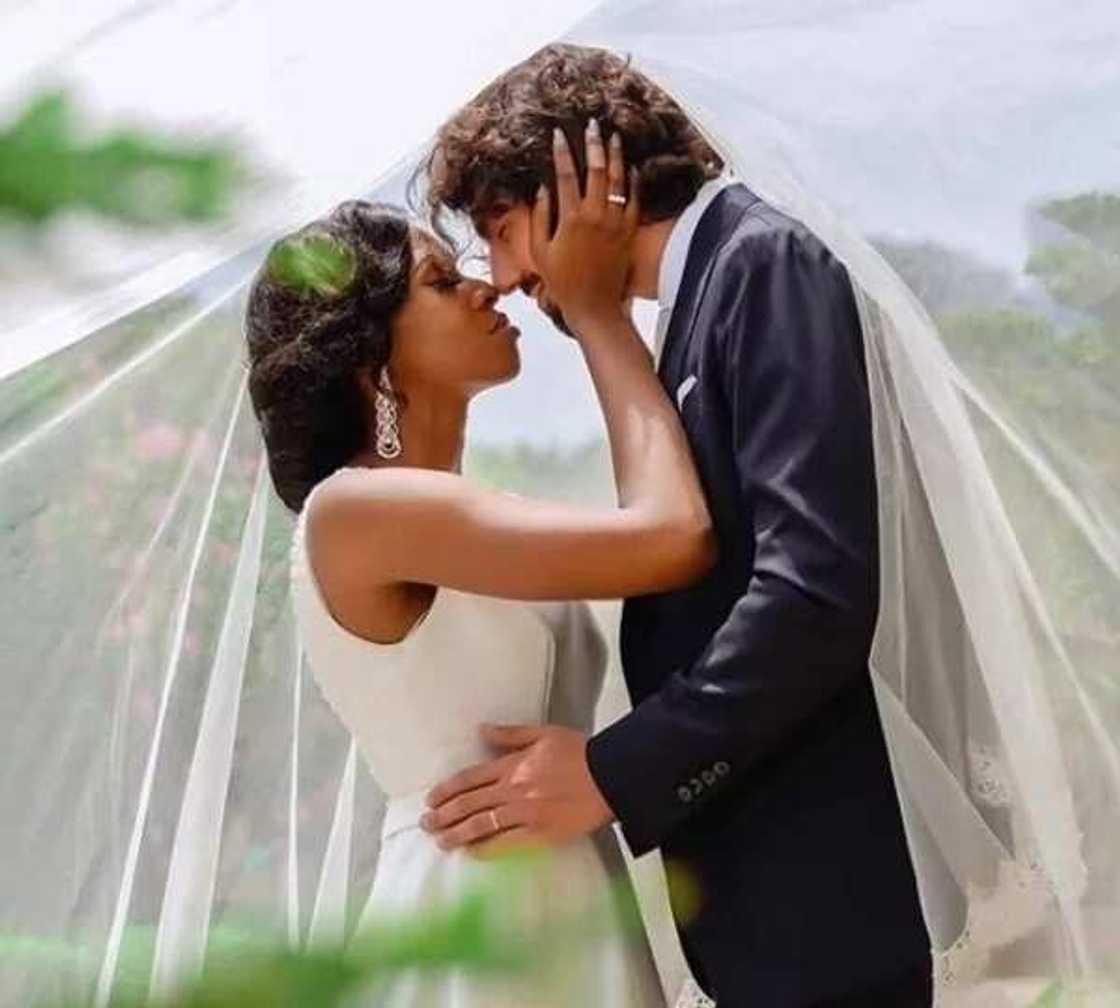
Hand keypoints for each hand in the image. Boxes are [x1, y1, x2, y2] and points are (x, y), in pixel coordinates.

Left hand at [421, 724, 614, 857]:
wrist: (609, 777)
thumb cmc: (579, 753)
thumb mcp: (544, 734)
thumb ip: (510, 734)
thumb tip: (481, 731)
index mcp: (513, 765)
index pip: (470, 778)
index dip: (447, 790)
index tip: (431, 799)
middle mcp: (513, 790)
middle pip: (469, 804)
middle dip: (444, 814)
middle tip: (426, 824)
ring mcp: (525, 814)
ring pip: (481, 825)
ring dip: (457, 834)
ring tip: (440, 841)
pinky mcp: (540, 835)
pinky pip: (506, 844)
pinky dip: (486, 849)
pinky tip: (471, 853)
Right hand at [530, 120, 639, 335]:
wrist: (594, 306)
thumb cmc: (562, 282)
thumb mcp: (540, 252)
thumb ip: (540, 217)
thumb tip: (542, 189)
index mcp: (570, 218)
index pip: (565, 175)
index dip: (562, 151)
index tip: (559, 134)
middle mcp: (595, 216)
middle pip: (595, 170)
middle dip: (593, 144)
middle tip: (592, 126)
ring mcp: (615, 223)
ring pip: (618, 181)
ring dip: (615, 156)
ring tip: (614, 138)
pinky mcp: (629, 233)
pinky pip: (634, 201)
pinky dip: (632, 183)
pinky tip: (631, 170)